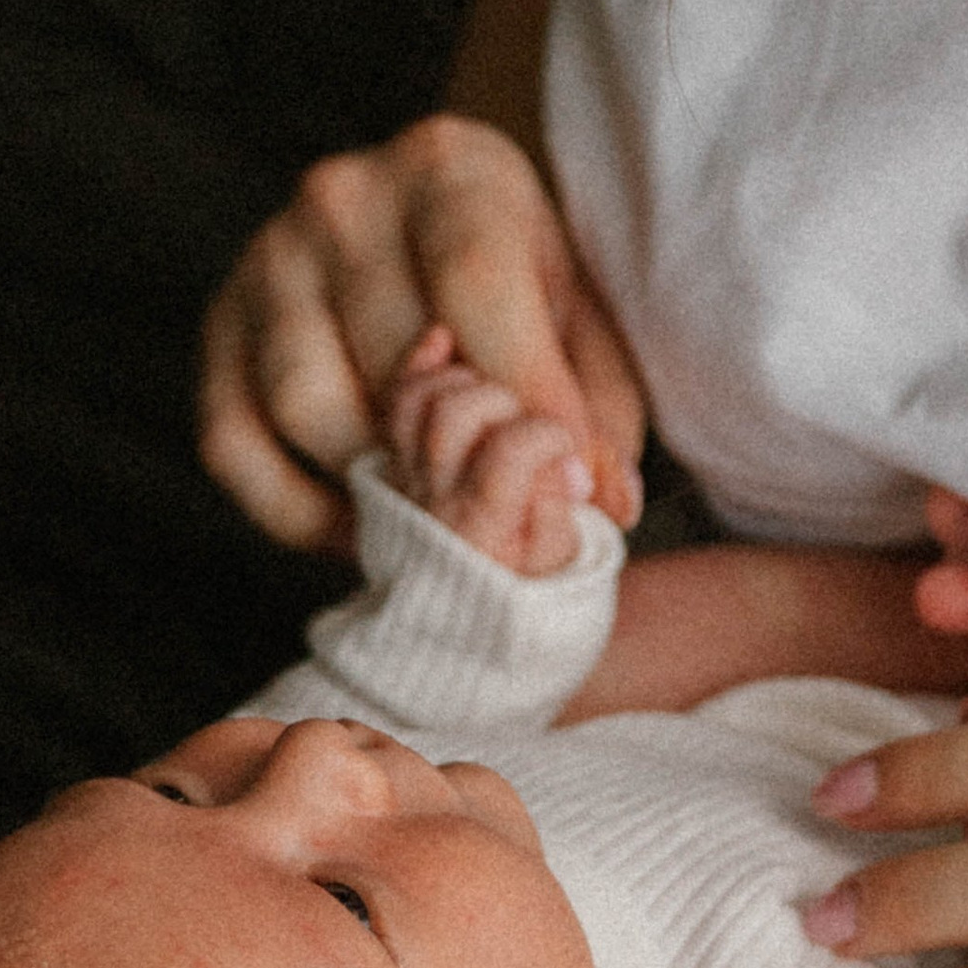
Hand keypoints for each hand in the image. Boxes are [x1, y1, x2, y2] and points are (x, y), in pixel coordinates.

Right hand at [198, 120, 646, 557]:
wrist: (440, 223)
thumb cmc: (526, 274)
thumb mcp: (583, 313)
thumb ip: (599, 402)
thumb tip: (602, 502)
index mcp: (447, 167)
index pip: (475, 284)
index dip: (526, 394)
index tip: (572, 480)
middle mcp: (341, 198)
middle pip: (388, 355)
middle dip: (455, 451)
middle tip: (506, 507)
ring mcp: (266, 258)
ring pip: (305, 405)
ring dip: (374, 480)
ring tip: (437, 512)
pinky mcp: (218, 324)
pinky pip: (232, 442)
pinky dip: (293, 509)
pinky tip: (360, 525)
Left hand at [382, 326, 596, 576]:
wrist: (460, 627)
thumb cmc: (525, 594)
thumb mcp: (564, 564)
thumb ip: (565, 511)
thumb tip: (573, 472)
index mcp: (484, 529)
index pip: (511, 450)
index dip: (551, 435)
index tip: (571, 452)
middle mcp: (435, 498)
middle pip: (455, 413)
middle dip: (505, 401)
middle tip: (530, 426)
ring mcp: (408, 476)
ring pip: (417, 398)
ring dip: (462, 380)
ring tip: (498, 397)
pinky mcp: (397, 458)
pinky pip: (393, 398)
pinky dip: (419, 361)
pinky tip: (445, 340)